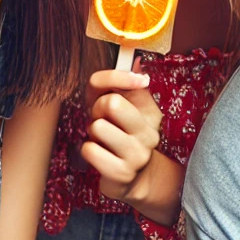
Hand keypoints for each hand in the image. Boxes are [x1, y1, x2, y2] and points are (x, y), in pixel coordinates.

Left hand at [80, 68, 177, 213]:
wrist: (134, 180)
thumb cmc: (124, 138)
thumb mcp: (129, 110)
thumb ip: (129, 85)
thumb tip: (135, 58)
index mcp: (151, 115)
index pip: (129, 81)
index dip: (113, 77)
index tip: (111, 86)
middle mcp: (148, 134)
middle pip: (111, 103)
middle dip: (98, 109)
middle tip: (101, 119)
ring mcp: (137, 155)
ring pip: (97, 127)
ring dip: (92, 133)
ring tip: (102, 140)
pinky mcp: (121, 173)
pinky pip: (89, 150)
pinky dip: (88, 150)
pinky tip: (100, 155)